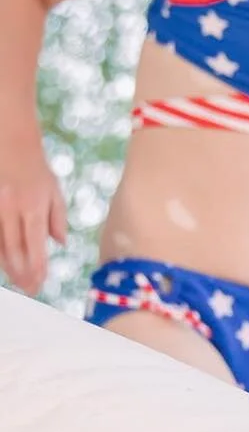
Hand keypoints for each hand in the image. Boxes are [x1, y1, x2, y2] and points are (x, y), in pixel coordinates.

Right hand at [0, 137, 65, 295]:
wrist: (10, 141)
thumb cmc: (35, 168)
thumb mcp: (53, 190)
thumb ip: (58, 218)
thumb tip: (59, 243)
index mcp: (33, 207)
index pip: (35, 245)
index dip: (37, 267)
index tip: (40, 283)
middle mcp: (11, 209)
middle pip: (14, 249)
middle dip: (22, 273)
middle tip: (29, 290)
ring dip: (7, 266)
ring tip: (17, 281)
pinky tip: (2, 262)